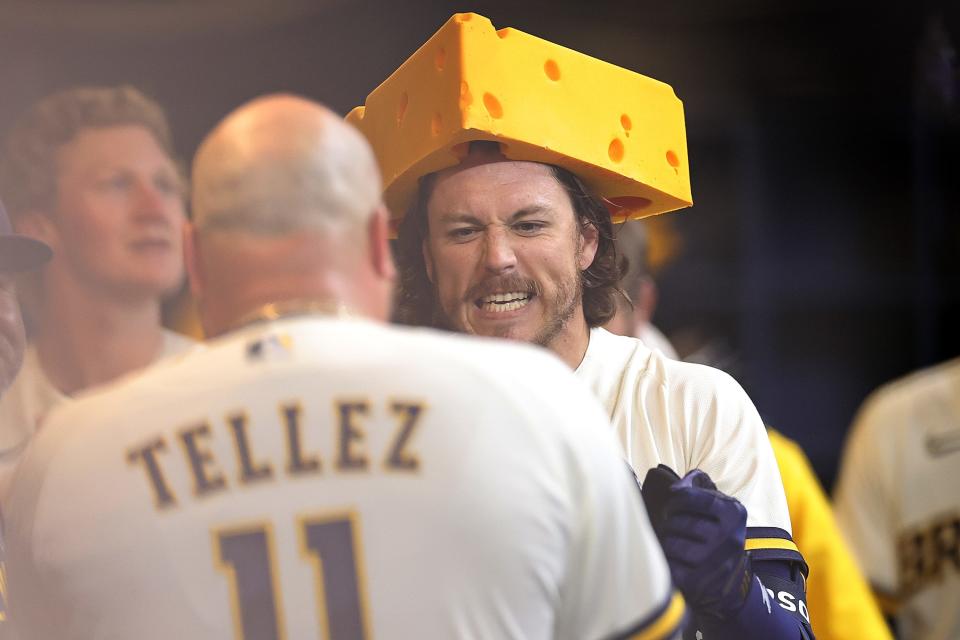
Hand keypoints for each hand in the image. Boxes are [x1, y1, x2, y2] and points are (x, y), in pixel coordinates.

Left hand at [641, 467, 751, 618]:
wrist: (729, 580)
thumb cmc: (717, 532)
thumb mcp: (718, 504)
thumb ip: (697, 484)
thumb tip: (676, 487)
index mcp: (734, 512)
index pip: (689, 497)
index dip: (674, 499)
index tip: (672, 503)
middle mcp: (730, 538)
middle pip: (678, 522)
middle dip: (667, 522)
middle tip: (668, 525)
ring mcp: (717, 563)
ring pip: (671, 544)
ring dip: (664, 541)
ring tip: (670, 541)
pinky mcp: (702, 583)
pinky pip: (668, 566)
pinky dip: (665, 562)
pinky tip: (672, 559)